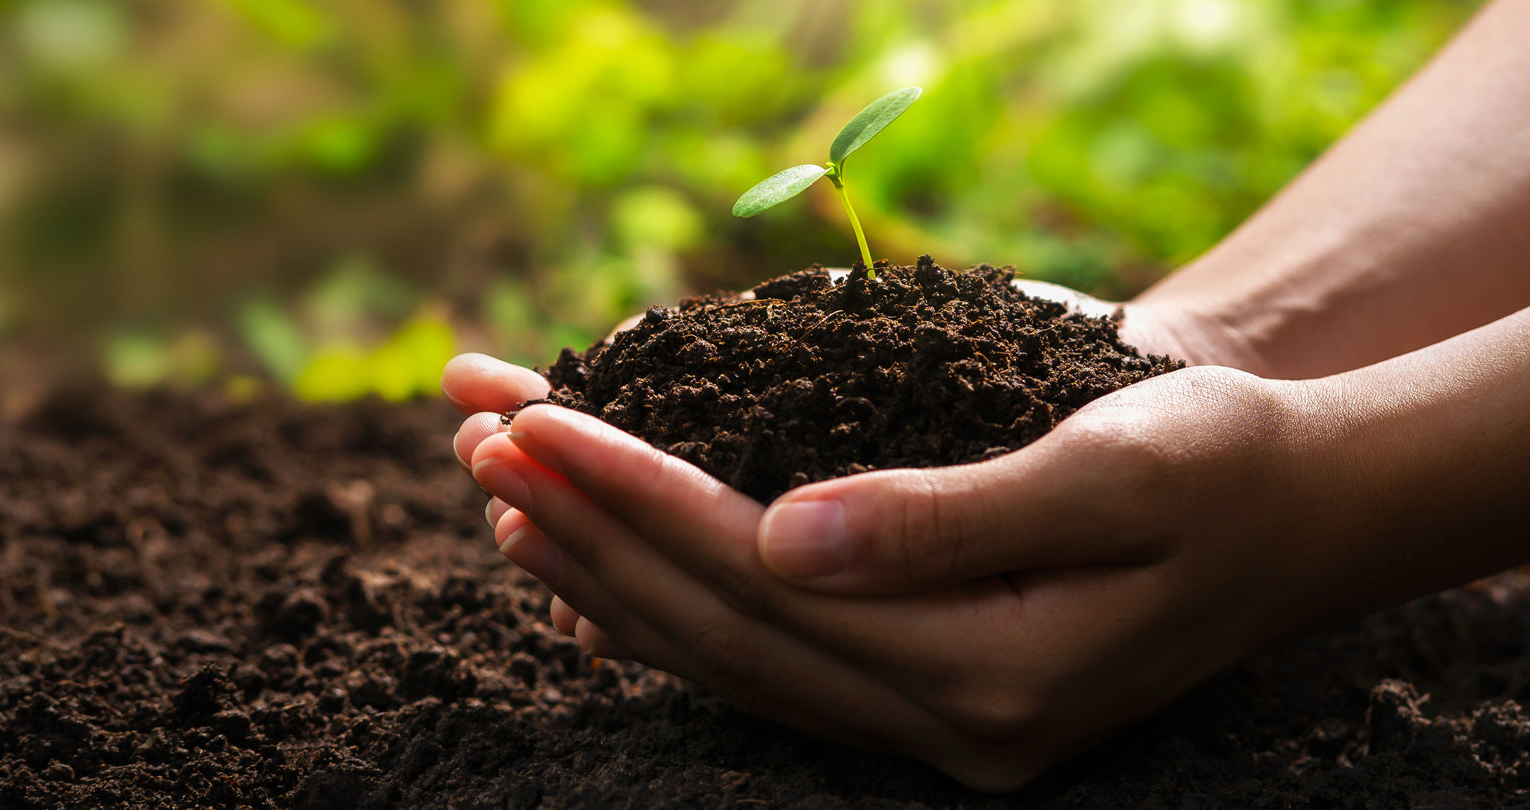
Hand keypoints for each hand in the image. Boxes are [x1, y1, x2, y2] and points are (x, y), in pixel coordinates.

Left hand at [443, 352, 1338, 790]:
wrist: (1309, 513)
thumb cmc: (1228, 464)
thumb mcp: (1114, 468)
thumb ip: (943, 518)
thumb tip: (778, 534)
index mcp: (994, 674)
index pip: (765, 581)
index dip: (640, 498)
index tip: (539, 424)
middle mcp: (953, 729)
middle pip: (725, 630)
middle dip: (594, 537)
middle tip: (486, 452)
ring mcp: (940, 734)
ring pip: (732, 662)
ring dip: (610, 584)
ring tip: (508, 508)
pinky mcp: (934, 707)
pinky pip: (771, 673)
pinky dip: (676, 620)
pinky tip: (599, 583)